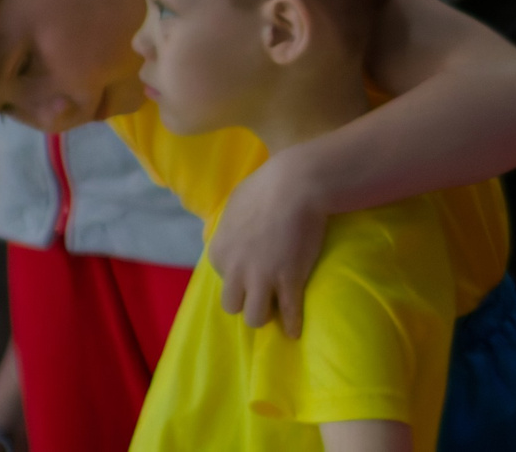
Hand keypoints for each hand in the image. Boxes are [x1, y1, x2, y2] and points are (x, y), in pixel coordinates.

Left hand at [209, 150, 327, 336]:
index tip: (256, 268)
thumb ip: (230, 226)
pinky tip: (296, 330)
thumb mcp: (235, 204)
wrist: (297, 183)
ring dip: (265, 314)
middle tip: (264, 291)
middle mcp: (235, 271)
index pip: (224, 278)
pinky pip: (288, 313)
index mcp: (219, 252)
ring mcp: (262, 279)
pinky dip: (292, 324)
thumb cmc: (267, 185)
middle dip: (247, 299)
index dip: (242, 274)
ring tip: (278, 308)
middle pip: (232, 304)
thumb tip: (231, 231)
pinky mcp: (288, 282)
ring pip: (254, 317)